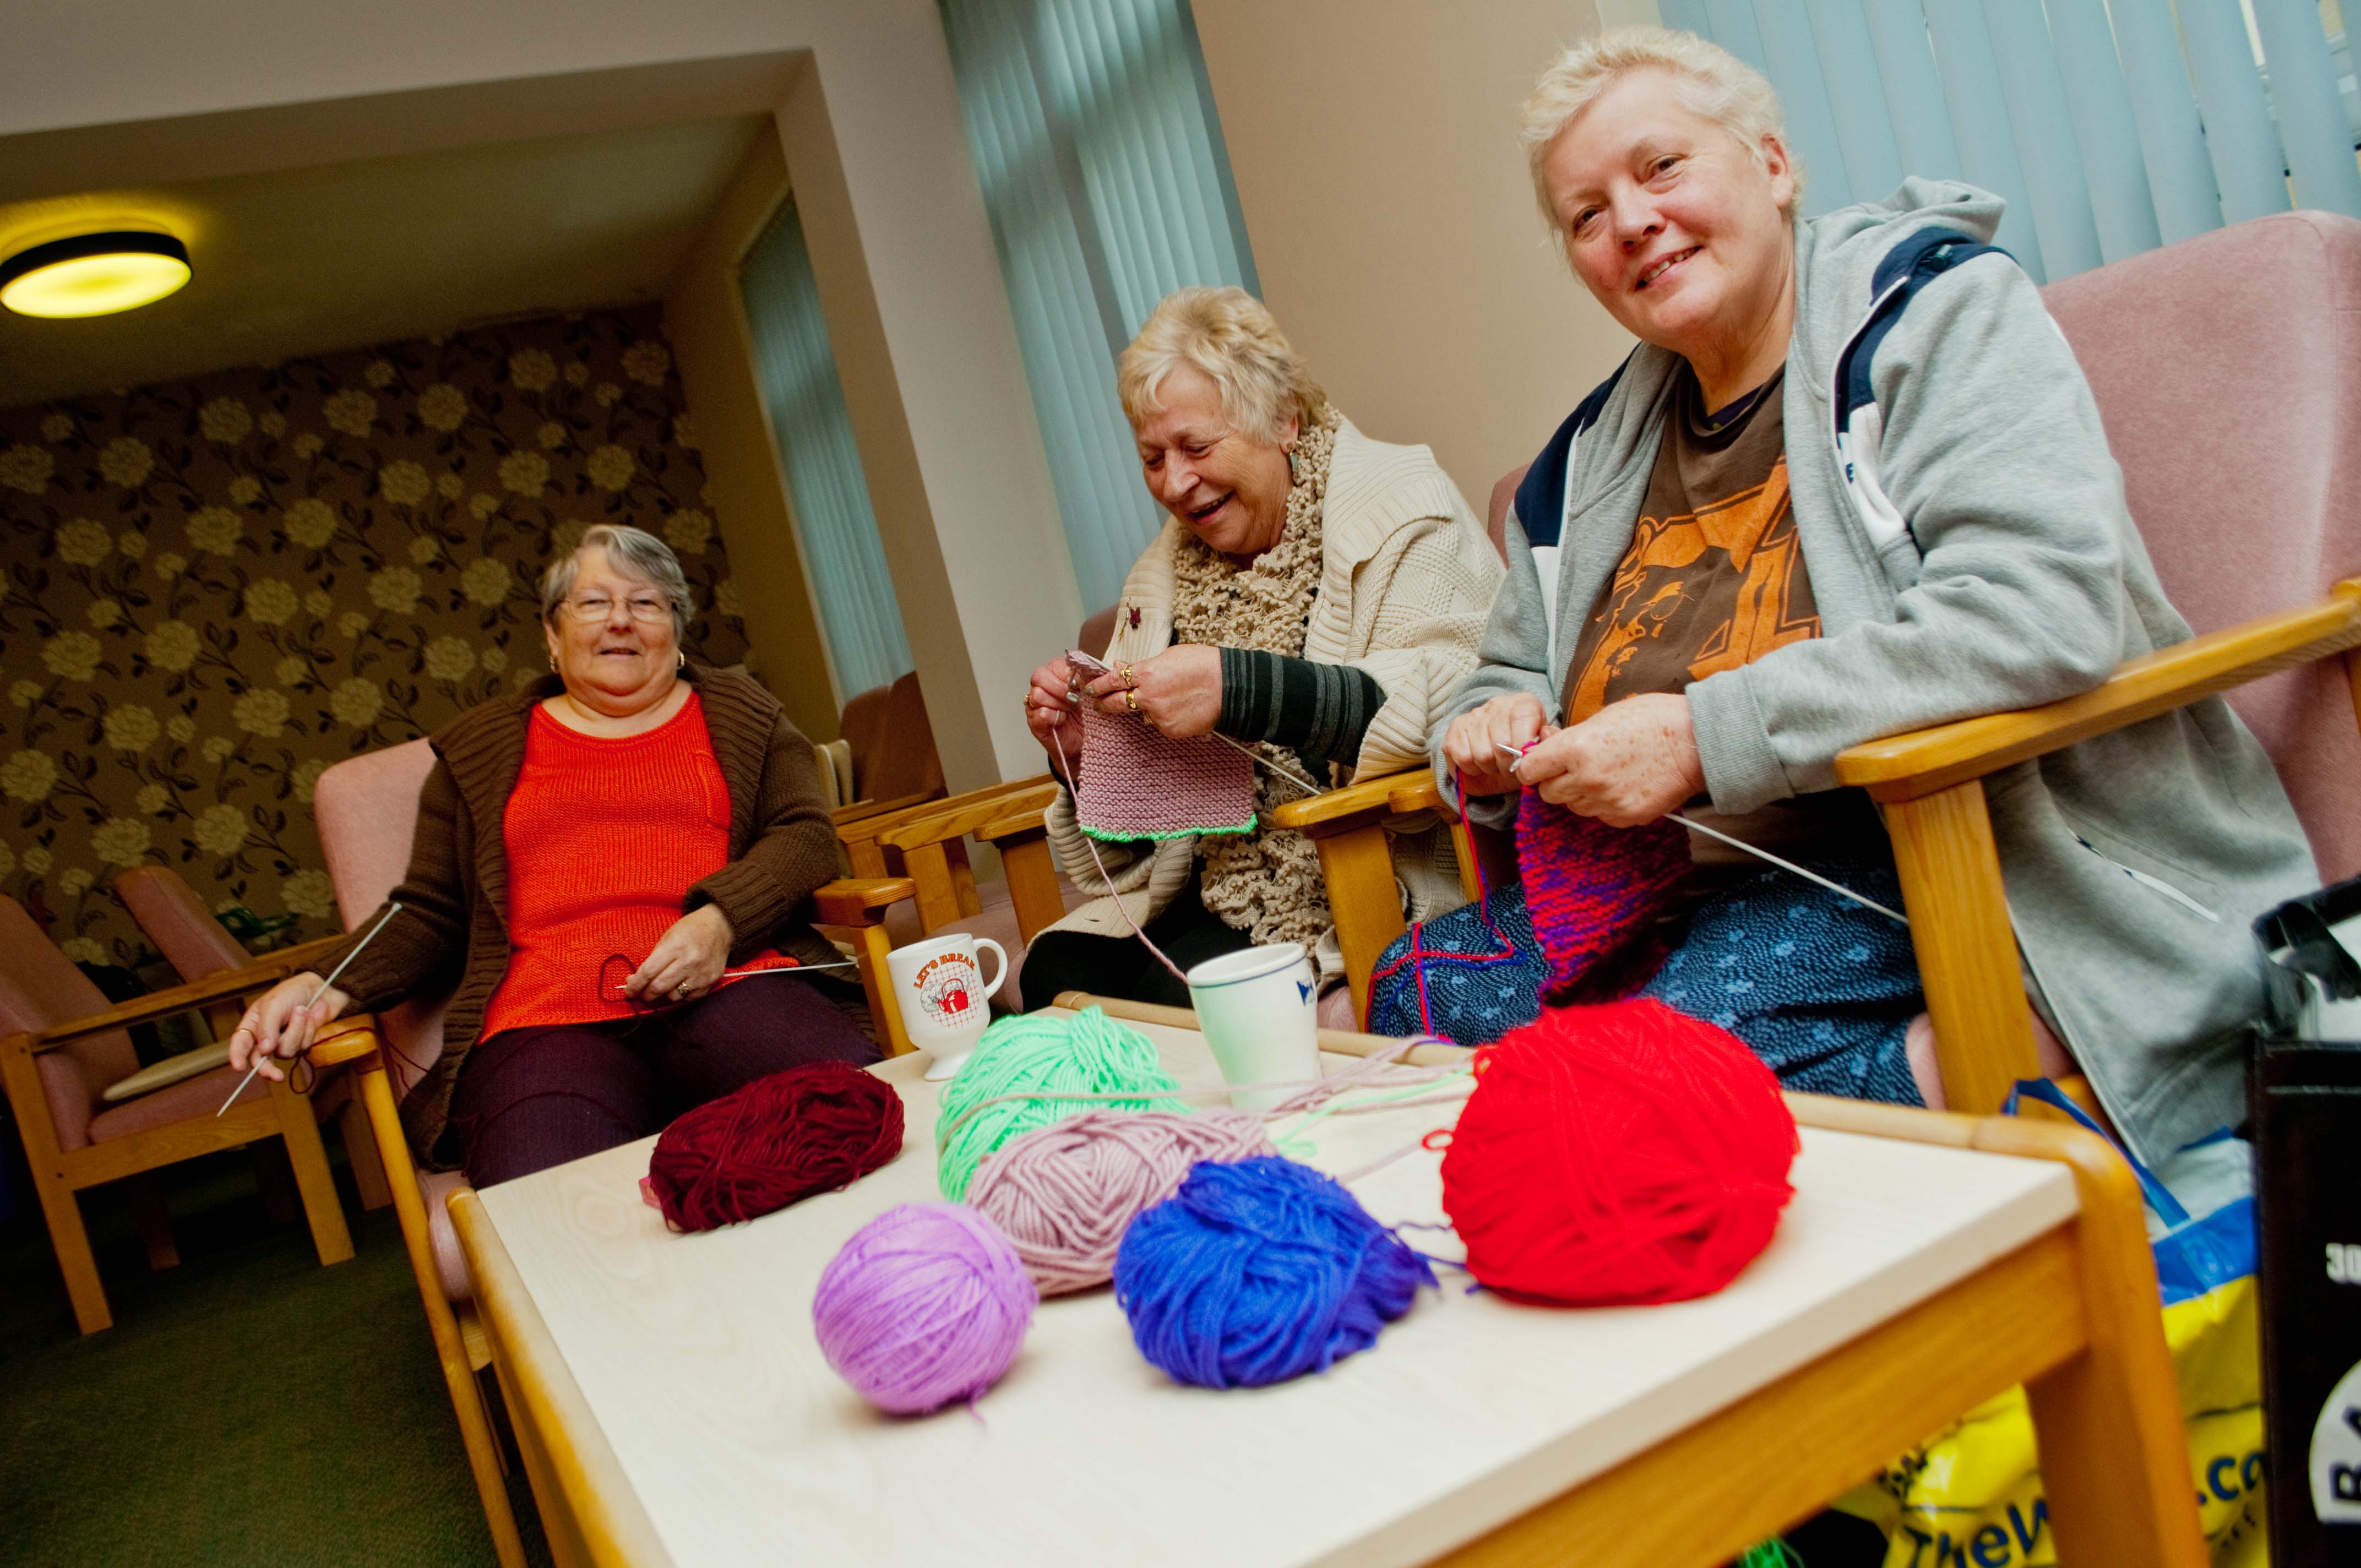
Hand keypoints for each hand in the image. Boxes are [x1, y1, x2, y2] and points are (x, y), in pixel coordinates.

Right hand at [228, 973, 352, 1082]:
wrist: (323, 989)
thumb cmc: (293, 992)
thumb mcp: (274, 1003)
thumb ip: (267, 1026)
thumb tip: (264, 1049)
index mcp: (253, 1024)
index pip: (240, 1043)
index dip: (237, 1056)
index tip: (238, 1067)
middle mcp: (266, 1037)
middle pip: (261, 1060)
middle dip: (268, 1069)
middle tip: (277, 1075)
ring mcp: (284, 1042)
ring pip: (287, 1051)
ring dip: (297, 1029)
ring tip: (302, 1009)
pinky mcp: (302, 1044)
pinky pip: (304, 1046)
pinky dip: (309, 1029)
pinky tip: (313, 1015)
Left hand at [627, 904, 734, 1003]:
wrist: (721, 926)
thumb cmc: (691, 929)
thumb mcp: (668, 936)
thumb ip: (653, 959)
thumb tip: (636, 980)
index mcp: (676, 946)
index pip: (649, 972)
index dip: (635, 985)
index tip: (629, 991)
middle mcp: (690, 961)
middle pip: (659, 987)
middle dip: (646, 994)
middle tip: (642, 994)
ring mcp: (702, 973)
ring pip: (674, 996)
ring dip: (663, 996)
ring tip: (661, 989)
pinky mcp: (712, 981)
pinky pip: (690, 998)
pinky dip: (680, 996)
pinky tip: (677, 987)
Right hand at [1025, 655, 1086, 772]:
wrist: (1084, 743)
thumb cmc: (1087, 717)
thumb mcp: (1092, 695)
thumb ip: (1092, 679)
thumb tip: (1097, 667)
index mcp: (1056, 675)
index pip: (1054, 664)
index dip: (1067, 674)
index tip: (1079, 685)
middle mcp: (1042, 688)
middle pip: (1039, 676)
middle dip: (1059, 687)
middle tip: (1073, 699)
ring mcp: (1035, 705)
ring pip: (1037, 694)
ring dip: (1057, 703)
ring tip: (1068, 710)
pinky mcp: (1034, 722)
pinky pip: (1040, 713)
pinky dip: (1054, 717)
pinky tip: (1062, 720)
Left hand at [1083, 645, 1221, 737]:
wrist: (1230, 687)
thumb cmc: (1203, 665)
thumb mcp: (1169, 656)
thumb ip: (1143, 665)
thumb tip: (1122, 667)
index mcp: (1146, 673)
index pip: (1112, 680)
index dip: (1098, 685)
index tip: (1090, 688)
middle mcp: (1148, 697)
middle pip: (1116, 703)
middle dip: (1104, 704)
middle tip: (1099, 704)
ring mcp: (1158, 716)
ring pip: (1142, 714)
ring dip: (1146, 708)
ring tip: (1170, 697)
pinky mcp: (1170, 730)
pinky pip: (1159, 724)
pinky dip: (1164, 717)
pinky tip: (1180, 707)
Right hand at [1441, 693, 1549, 795]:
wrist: (1497, 762)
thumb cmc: (1522, 756)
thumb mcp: (1541, 750)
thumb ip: (1549, 743)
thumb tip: (1546, 735)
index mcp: (1524, 703)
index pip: (1523, 716)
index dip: (1523, 745)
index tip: (1524, 761)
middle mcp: (1497, 704)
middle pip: (1501, 742)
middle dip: (1507, 764)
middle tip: (1509, 768)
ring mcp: (1474, 715)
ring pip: (1481, 754)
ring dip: (1489, 768)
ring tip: (1494, 766)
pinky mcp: (1454, 729)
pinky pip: (1462, 757)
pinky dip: (1471, 768)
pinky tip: (1478, 765)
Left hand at [1515, 693, 1703, 826]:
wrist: (1696, 741)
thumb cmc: (1652, 720)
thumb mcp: (1603, 717)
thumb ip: (1570, 737)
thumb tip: (1543, 745)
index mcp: (1575, 748)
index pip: (1529, 770)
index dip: (1531, 767)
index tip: (1537, 765)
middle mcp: (1586, 778)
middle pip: (1548, 793)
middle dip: (1555, 782)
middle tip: (1574, 768)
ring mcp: (1606, 801)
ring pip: (1574, 807)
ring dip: (1581, 794)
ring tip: (1607, 774)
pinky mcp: (1625, 817)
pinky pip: (1600, 816)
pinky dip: (1605, 805)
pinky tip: (1624, 786)